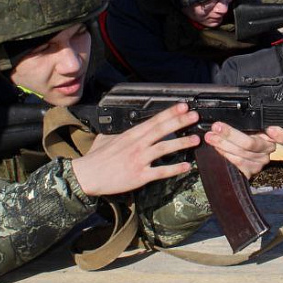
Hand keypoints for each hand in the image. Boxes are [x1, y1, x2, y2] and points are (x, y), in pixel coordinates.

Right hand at [70, 103, 199, 196]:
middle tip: (194, 116)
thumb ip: (120, 133)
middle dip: (180, 122)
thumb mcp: (107, 138)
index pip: (154, 120)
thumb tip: (125, 128)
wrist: (87, 176)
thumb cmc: (96, 158)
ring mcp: (139, 160)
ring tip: (196, 139)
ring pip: (165, 148)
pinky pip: (161, 171)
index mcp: (131, 135)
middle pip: (162, 130)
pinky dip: (174, 169)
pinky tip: (186, 166)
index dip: (170, 113)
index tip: (183, 106)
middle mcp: (137, 145)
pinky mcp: (140, 176)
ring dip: (182, 143)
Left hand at [204, 122, 282, 178]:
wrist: (237, 153)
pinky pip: (238, 164)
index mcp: (272, 135)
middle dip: (231, 134)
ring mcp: (260, 161)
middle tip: (217, 127)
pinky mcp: (251, 171)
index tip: (271, 128)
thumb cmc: (243, 133)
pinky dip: (225, 155)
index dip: (281, 135)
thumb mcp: (247, 123)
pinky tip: (217, 149)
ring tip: (211, 137)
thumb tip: (231, 110)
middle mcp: (269, 149)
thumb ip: (246, 120)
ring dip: (223, 144)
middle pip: (252, 143)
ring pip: (242, 154)